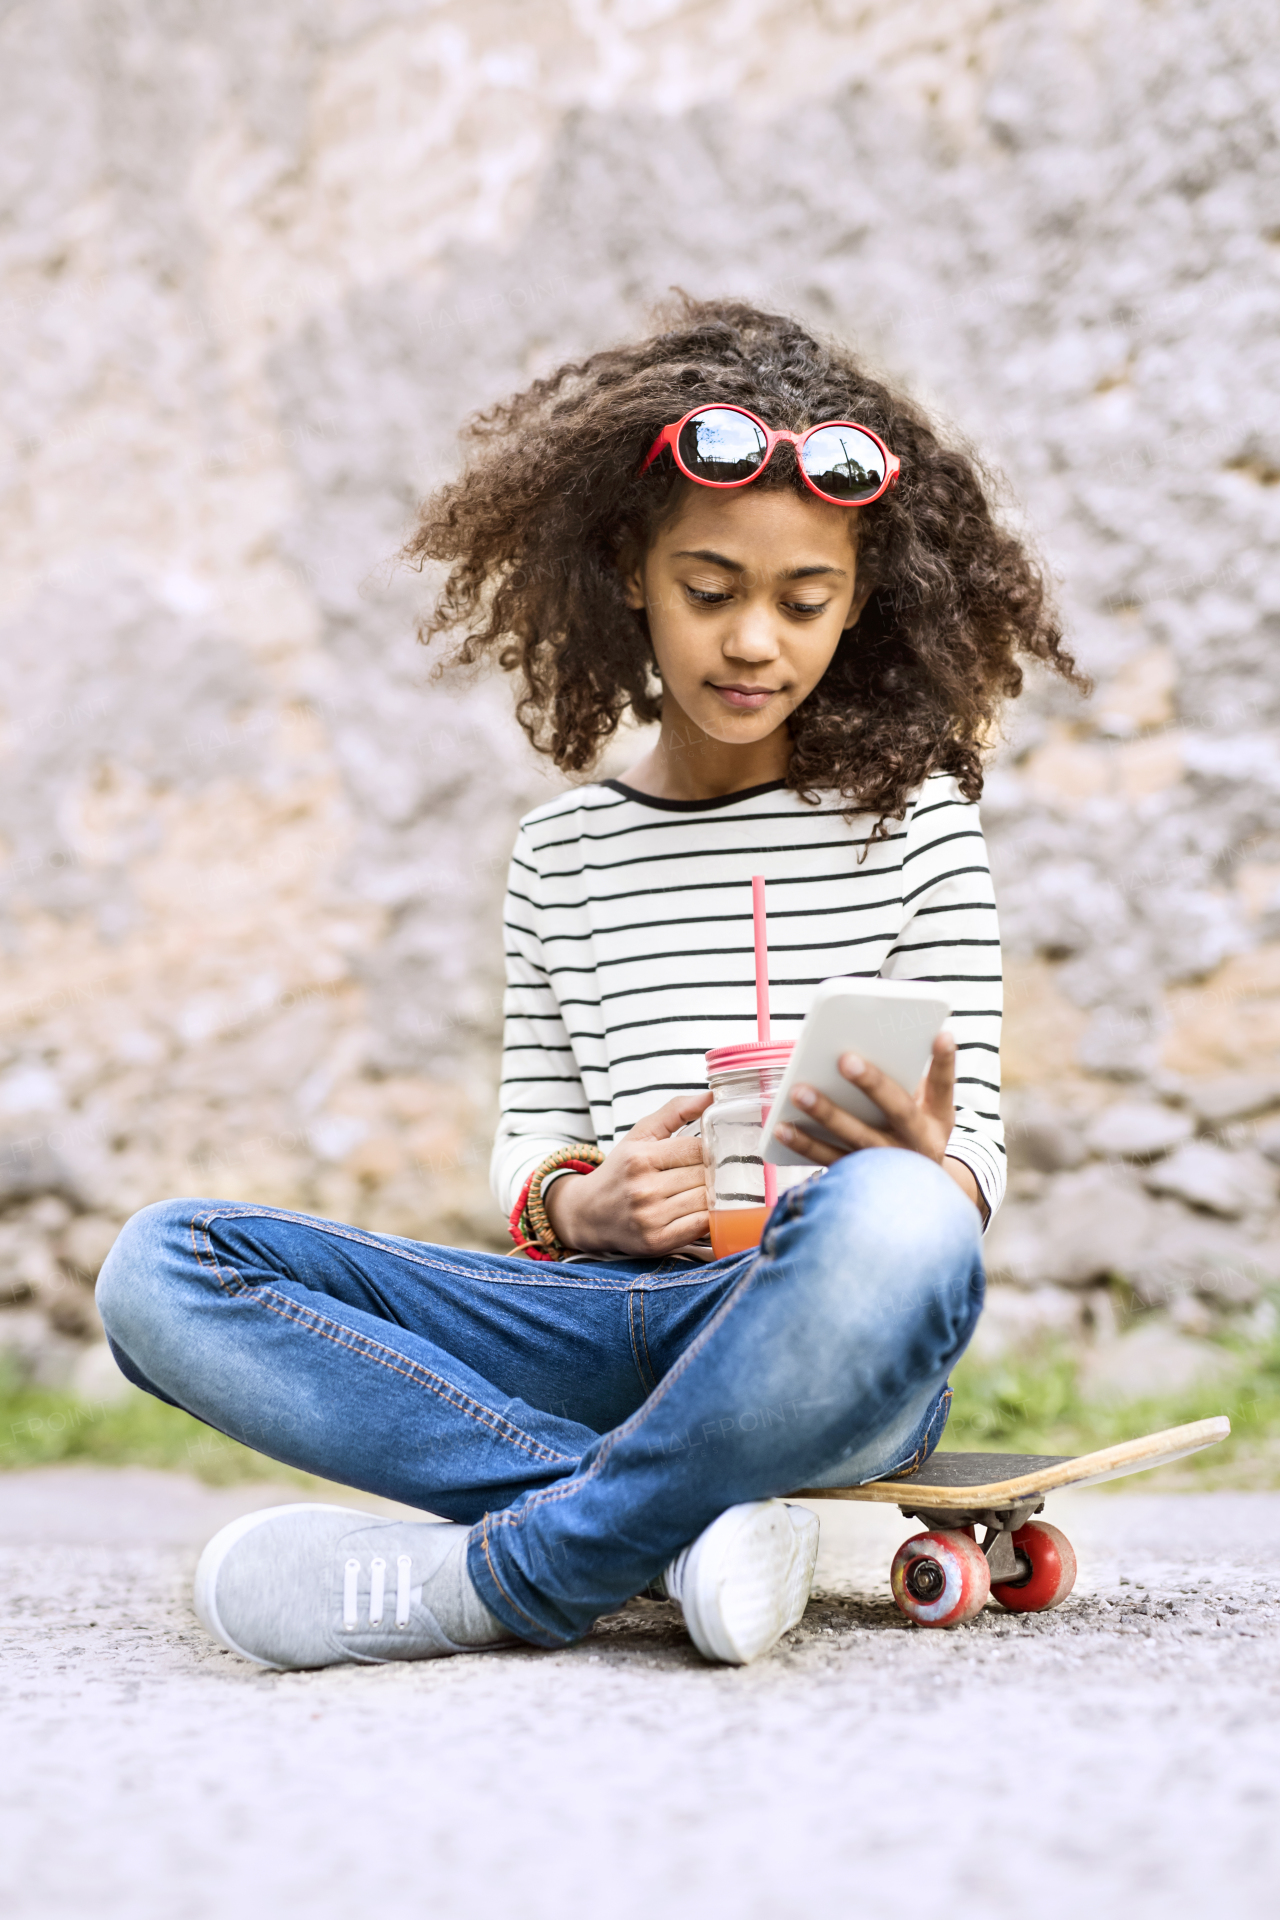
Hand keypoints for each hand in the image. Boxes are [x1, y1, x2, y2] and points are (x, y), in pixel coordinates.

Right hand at [544, 1091, 712, 1254]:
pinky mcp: (657, 1242)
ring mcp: (649, 1217)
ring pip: (706, 1200)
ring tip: (709, 1190)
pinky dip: (710, 1217)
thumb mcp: (640, 1134)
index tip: (714, 1151)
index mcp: (640, 1157)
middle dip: (714, 1172)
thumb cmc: (620, 1171)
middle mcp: (643, 1188)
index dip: (711, 1149)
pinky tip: (704, 1210)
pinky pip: (701, 1226)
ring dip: (714, 1195)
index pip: (697, 1148)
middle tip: (716, 1172)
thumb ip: (675, 1111)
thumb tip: (711, 1096)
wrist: (588, 1213)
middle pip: (704, 1175)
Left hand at [772, 1033, 984, 1215]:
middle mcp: (915, 1143)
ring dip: (827, 1114)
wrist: (915, 1198)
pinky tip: (781, 1127)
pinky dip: (803, 1144)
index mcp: (935, 1120)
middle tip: (844, 1057)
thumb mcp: (932, 1112)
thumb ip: (921, 1079)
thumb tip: (900, 1039)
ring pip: (856, 1137)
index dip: (945, 1060)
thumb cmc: (916, 1135)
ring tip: (798, 1091)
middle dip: (872, 1083)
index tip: (940, 1033)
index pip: (945, 1085)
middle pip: (897, 1110)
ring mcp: (886, 1164)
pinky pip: (828, 1159)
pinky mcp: (858, 1178)